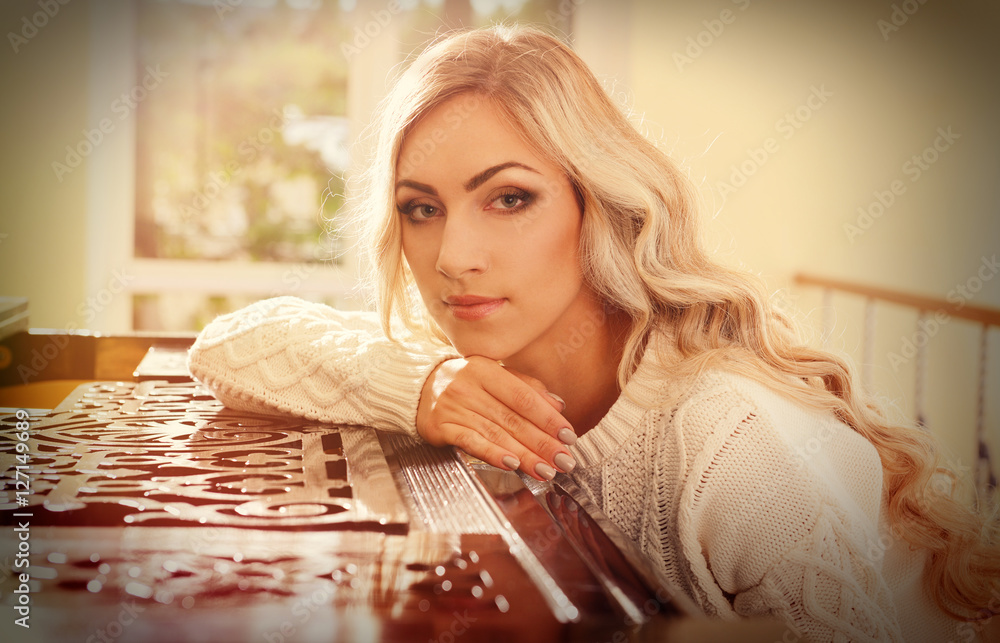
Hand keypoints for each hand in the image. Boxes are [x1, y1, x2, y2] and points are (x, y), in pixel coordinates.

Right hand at [416, 356, 577, 480]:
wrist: (416, 387)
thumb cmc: (464, 383)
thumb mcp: (493, 376)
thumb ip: (526, 387)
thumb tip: (558, 405)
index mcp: (486, 369)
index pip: (524, 396)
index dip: (548, 418)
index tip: (569, 436)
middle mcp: (468, 386)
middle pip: (513, 419)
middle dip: (542, 443)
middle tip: (564, 460)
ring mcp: (453, 407)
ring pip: (495, 434)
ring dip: (524, 455)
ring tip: (545, 469)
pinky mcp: (440, 426)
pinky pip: (470, 441)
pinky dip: (492, 453)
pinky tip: (511, 463)